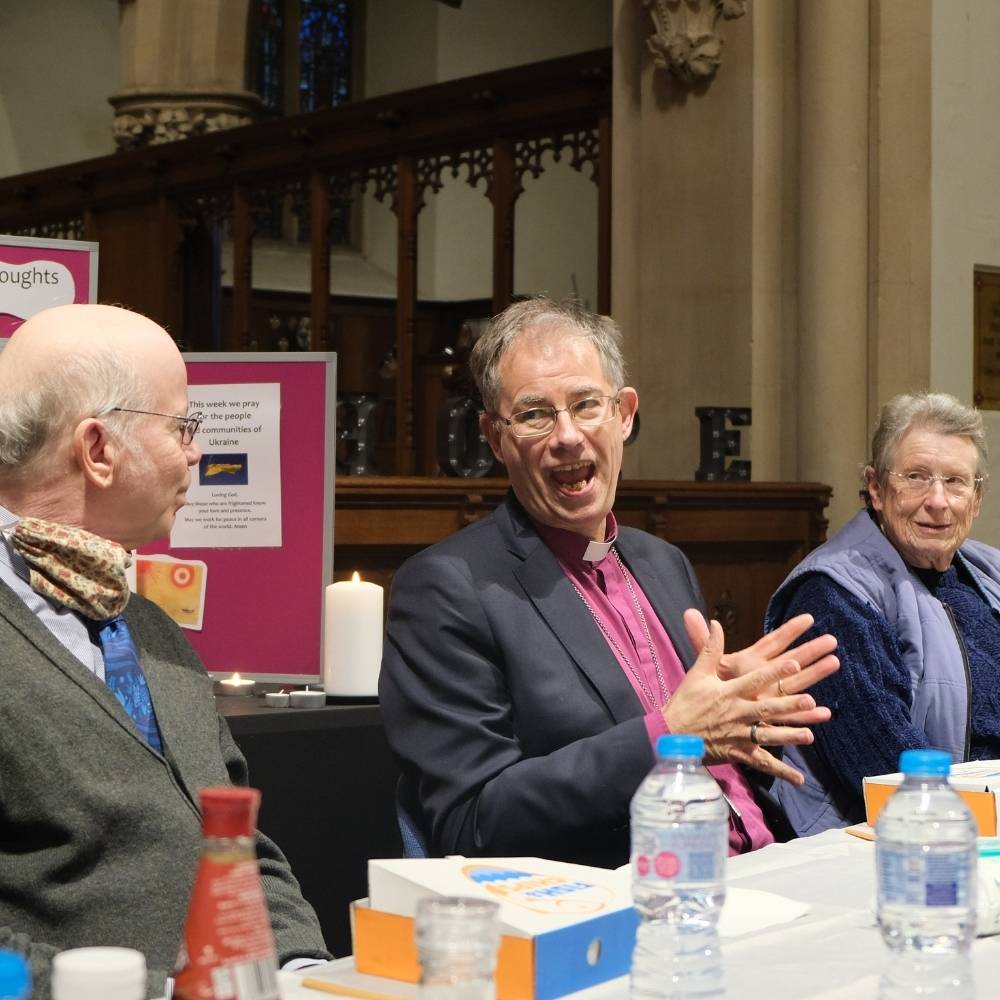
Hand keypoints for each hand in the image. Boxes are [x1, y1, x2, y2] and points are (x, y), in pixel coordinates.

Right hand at [662, 611, 839, 784]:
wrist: (671, 735)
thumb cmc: (685, 702)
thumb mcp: (696, 673)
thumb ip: (709, 648)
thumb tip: (715, 623)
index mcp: (727, 693)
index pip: (754, 680)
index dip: (774, 671)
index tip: (794, 663)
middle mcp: (736, 713)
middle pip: (766, 709)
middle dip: (788, 705)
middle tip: (809, 700)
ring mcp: (738, 735)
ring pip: (767, 736)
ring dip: (788, 736)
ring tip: (809, 735)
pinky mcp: (738, 753)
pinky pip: (762, 763)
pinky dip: (780, 772)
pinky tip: (799, 778)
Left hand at [686, 609, 839, 707]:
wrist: (710, 716)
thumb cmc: (712, 688)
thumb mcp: (707, 664)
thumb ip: (703, 641)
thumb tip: (688, 612)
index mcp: (752, 662)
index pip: (773, 642)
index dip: (788, 630)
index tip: (808, 618)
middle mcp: (766, 677)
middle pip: (792, 660)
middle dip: (811, 650)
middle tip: (832, 640)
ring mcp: (771, 696)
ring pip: (797, 684)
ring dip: (815, 675)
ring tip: (834, 664)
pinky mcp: (771, 716)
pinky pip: (792, 715)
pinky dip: (807, 715)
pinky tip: (824, 713)